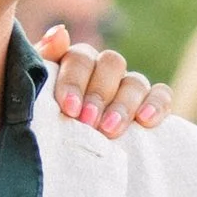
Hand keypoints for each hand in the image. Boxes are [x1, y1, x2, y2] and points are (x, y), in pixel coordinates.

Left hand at [37, 23, 169, 138]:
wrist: (63, 162)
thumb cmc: (42, 125)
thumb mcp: (35, 97)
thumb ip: (43, 63)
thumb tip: (60, 33)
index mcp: (76, 64)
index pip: (80, 57)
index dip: (75, 80)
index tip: (69, 109)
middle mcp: (105, 71)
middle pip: (112, 64)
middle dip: (99, 94)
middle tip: (88, 122)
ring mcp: (129, 87)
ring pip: (136, 81)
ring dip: (123, 105)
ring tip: (110, 131)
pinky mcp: (151, 105)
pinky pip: (162, 95)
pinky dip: (156, 104)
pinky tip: (145, 121)